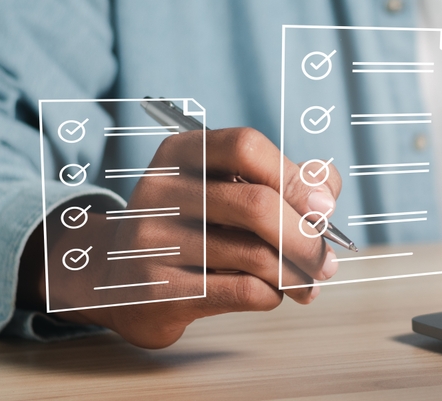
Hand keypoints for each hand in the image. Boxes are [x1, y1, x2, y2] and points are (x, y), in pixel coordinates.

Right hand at [23, 128, 341, 348]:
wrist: (113, 276)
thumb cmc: (190, 227)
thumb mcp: (224, 190)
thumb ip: (280, 181)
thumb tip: (327, 188)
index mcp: (181, 153)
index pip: (245, 147)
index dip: (294, 176)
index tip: (326, 206)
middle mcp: (162, 190)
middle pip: (256, 204)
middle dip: (305, 237)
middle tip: (327, 262)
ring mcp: (154, 240)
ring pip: (254, 255)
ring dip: (296, 274)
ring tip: (308, 284)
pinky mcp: (157, 289)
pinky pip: (240, 291)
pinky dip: (271, 295)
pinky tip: (273, 294)